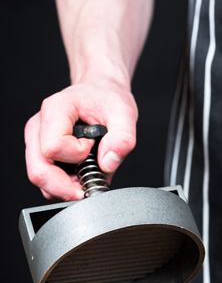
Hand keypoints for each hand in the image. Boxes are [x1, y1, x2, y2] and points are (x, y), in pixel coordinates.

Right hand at [24, 80, 137, 199]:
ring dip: (65, 187)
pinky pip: (45, 181)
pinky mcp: (39, 155)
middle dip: (66, 186)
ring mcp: (36, 142)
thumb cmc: (107, 100)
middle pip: (39, 171)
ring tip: (87, 174)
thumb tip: (108, 163)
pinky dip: (63, 186)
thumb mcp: (124, 113)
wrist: (100, 94)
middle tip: (90, 185)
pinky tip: (80, 175)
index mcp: (55, 110)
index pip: (54, 147)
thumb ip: (122, 138)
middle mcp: (38, 127)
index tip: (94, 146)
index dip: (78, 155)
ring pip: (40, 179)